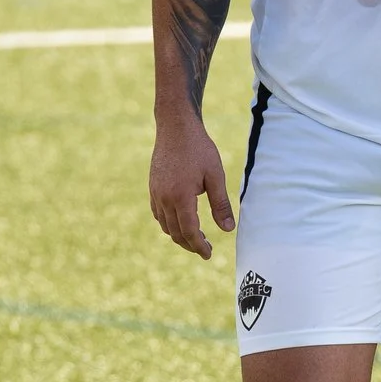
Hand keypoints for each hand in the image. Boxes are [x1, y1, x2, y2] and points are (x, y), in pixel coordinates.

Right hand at [150, 116, 234, 259]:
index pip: (189, 231)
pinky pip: (158, 214)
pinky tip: (181, 222)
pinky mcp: (152, 187)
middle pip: (175, 233)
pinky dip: (169, 224)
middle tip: (205, 250)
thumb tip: (228, 230)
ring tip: (195, 238)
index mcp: (181, 197)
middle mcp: (164, 198)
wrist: (175, 126)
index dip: (199, 246)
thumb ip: (220, 204)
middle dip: (190, 245)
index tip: (208, 255)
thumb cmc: (199, 148)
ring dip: (179, 236)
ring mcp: (155, 193)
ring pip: (165, 225)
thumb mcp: (215, 175)